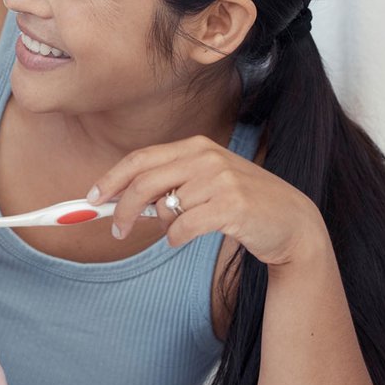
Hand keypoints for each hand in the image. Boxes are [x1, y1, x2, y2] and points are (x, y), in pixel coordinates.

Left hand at [90, 135, 325, 266]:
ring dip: (163, 226)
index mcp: (197, 146)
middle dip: (122, 208)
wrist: (292, 222)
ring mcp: (221, 179)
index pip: (141, 159)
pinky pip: (183, 227)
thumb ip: (171, 186)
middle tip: (116, 231)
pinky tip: (185, 238)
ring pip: (165, 209)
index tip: (92, 198)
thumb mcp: (206, 184)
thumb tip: (124, 203)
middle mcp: (207, 157)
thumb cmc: (243, 205)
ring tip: (181, 230)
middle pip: (145, 182)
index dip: (112, 178)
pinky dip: (177, 238)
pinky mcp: (231, 205)